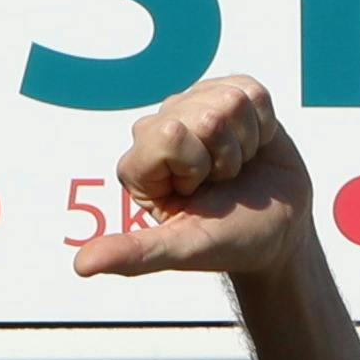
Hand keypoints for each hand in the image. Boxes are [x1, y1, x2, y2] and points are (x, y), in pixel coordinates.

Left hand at [74, 75, 309, 283]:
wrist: (278, 231)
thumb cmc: (230, 242)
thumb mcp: (182, 250)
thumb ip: (135, 254)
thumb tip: (82, 267)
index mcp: (138, 164)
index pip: (170, 134)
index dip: (197, 165)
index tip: (198, 193)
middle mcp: (159, 130)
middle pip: (205, 114)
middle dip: (225, 156)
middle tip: (221, 184)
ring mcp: (194, 108)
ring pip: (231, 101)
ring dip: (245, 143)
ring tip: (237, 168)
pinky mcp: (227, 95)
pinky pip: (252, 92)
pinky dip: (264, 126)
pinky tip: (253, 148)